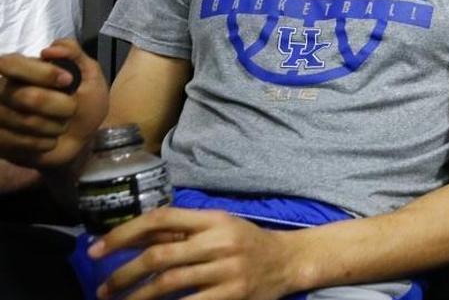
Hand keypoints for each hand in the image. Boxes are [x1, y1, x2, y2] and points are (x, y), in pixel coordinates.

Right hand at [0, 39, 107, 167]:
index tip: (68, 81)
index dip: (41, 73)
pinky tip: (50, 140)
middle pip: (24, 96)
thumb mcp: (89, 75)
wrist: (82, 138)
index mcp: (20, 70)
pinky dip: (45, 143)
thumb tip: (51, 49)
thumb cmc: (84, 102)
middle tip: (72, 109)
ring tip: (62, 125)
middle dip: (60, 105)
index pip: (11, 63)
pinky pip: (20, 143)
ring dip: (55, 126)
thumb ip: (75, 54)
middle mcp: (2, 90)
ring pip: (25, 121)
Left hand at [90, 207, 296, 299]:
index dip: (124, 234)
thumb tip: (131, 238)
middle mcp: (219, 242)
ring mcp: (226, 270)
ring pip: (168, 284)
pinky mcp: (231, 295)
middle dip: (123, 274)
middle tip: (103, 289)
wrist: (288, 261)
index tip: (96, 250)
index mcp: (213, 219)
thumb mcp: (218, 227)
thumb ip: (180, 232)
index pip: (160, 219)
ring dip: (137, 296)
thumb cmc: (246, 242)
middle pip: (159, 256)